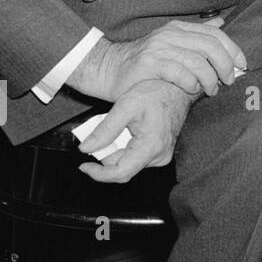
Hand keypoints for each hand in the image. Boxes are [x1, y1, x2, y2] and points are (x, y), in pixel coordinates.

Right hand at [69, 18, 245, 102]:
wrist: (108, 70)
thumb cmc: (144, 62)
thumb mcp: (171, 43)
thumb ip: (196, 35)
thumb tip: (221, 23)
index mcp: (178, 29)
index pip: (215, 34)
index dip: (233, 50)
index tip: (242, 65)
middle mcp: (169, 35)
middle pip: (210, 46)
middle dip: (225, 65)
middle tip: (229, 81)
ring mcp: (158, 48)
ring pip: (197, 61)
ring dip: (209, 79)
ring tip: (211, 90)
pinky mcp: (148, 65)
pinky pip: (179, 72)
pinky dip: (191, 82)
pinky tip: (192, 89)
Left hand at [78, 80, 194, 183]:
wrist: (177, 88)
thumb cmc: (156, 93)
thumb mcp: (125, 106)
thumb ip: (105, 130)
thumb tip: (85, 148)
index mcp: (152, 146)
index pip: (121, 173)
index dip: (99, 173)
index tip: (83, 166)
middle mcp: (159, 156)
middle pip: (122, 167)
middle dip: (107, 153)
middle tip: (102, 132)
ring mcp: (162, 155)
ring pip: (128, 162)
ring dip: (116, 149)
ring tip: (119, 126)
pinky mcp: (161, 152)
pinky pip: (136, 157)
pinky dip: (126, 147)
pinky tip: (128, 131)